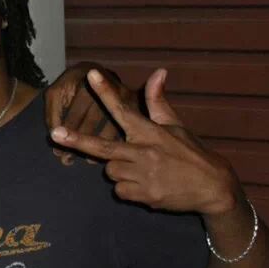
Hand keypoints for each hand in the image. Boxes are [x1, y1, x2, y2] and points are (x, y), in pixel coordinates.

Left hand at [51, 68, 239, 214]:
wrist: (213, 188)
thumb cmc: (190, 152)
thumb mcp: (176, 125)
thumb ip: (158, 101)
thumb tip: (158, 72)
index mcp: (150, 132)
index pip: (123, 109)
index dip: (106, 91)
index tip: (91, 75)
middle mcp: (144, 152)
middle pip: (103, 147)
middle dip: (77, 140)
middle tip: (55, 134)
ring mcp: (143, 175)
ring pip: (110, 170)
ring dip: (118, 169)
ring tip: (142, 168)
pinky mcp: (144, 195)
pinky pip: (120, 190)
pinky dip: (127, 189)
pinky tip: (146, 185)